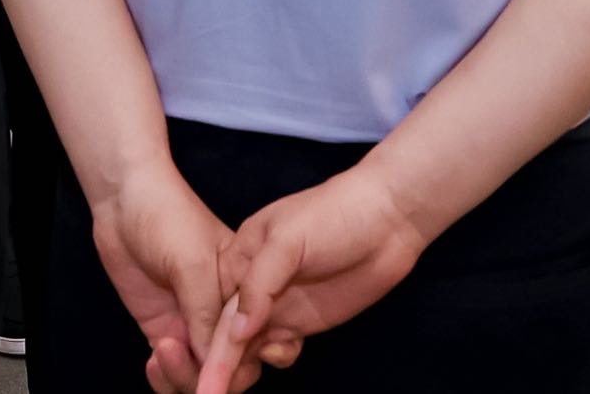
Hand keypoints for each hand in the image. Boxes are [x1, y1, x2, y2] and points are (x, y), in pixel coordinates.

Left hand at [86, 165, 243, 393]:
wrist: (125, 201)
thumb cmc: (169, 217)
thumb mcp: (194, 264)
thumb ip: (205, 313)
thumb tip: (215, 362)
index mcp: (244, 291)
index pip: (254, 341)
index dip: (242, 364)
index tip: (222, 373)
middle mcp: (223, 312)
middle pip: (230, 365)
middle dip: (212, 378)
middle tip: (188, 366)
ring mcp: (192, 322)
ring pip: (199, 373)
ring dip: (182, 379)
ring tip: (162, 354)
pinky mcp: (164, 328)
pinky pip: (171, 368)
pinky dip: (164, 377)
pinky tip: (152, 362)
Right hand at [206, 162, 433, 370]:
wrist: (387, 217)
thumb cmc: (334, 214)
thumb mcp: (288, 240)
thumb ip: (258, 285)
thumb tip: (236, 332)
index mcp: (240, 258)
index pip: (215, 310)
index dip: (206, 346)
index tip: (202, 380)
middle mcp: (254, 285)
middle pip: (226, 334)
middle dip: (217, 367)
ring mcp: (279, 304)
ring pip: (249, 346)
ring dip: (238, 371)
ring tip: (226, 392)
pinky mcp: (303, 320)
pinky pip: (278, 349)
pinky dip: (275, 359)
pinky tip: (283, 354)